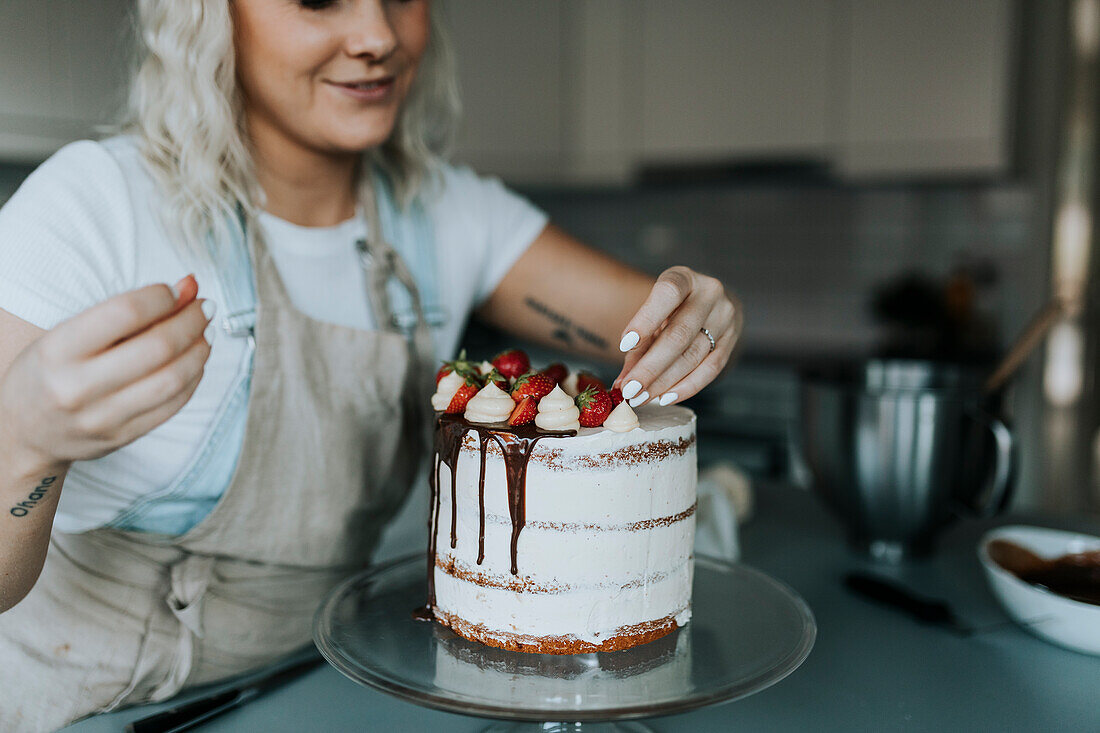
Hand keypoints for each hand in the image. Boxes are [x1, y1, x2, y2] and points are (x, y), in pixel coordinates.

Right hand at [0, 276, 211, 471]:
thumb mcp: (69, 333)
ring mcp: (101, 417)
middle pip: (157, 347)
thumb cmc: (49, 372)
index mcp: (57, 350)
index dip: (162, 297)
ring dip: (199, 351)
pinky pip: (172, 405)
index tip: (179, 291)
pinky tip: (195, 362)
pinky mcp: (122, 437)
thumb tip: (187, 287)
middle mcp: (77, 387)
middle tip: (205, 308)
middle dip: (191, 322)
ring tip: (205, 334)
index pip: (125, 313)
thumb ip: (126, 311)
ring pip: (172, 380)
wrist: (22, 432)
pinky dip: (193, 378)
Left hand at [613, 266, 741, 406]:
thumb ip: (638, 343)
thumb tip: (622, 383)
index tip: (624, 345)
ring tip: (640, 397)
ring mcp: (725, 318)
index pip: (667, 294)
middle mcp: (710, 294)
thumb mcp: (654, 311)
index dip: (645, 320)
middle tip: (629, 389)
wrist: (708, 303)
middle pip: (679, 335)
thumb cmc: (672, 307)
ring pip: (692, 356)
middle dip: (650, 367)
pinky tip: (665, 398)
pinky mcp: (733, 341)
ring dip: (663, 382)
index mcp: (685, 278)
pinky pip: (711, 370)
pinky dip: (686, 387)